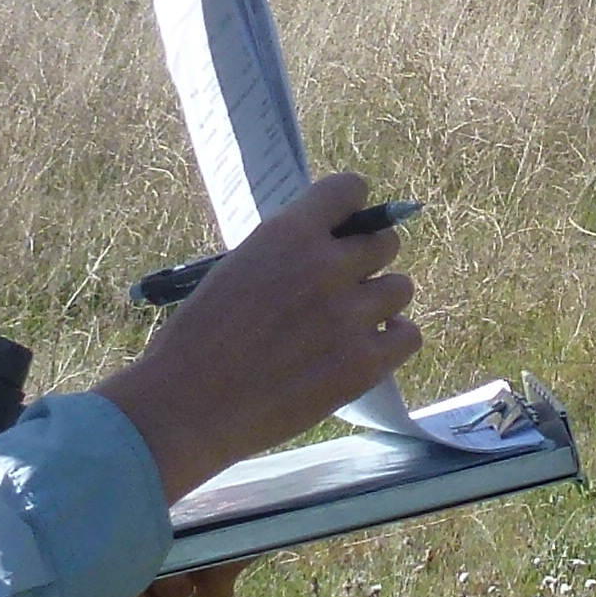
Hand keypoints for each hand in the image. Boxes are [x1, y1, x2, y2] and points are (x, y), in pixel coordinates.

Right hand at [98, 172, 418, 500]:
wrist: (187, 406)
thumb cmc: (198, 338)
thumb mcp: (237, 269)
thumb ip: (287, 255)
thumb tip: (330, 248)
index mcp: (288, 234)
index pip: (349, 190)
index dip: (350, 210)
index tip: (343, 229)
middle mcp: (326, 266)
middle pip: (386, 241)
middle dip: (368, 260)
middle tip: (344, 285)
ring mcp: (350, 315)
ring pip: (401, 288)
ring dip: (380, 301)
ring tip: (350, 323)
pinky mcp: (363, 363)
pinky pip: (408, 336)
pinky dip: (392, 340)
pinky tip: (366, 348)